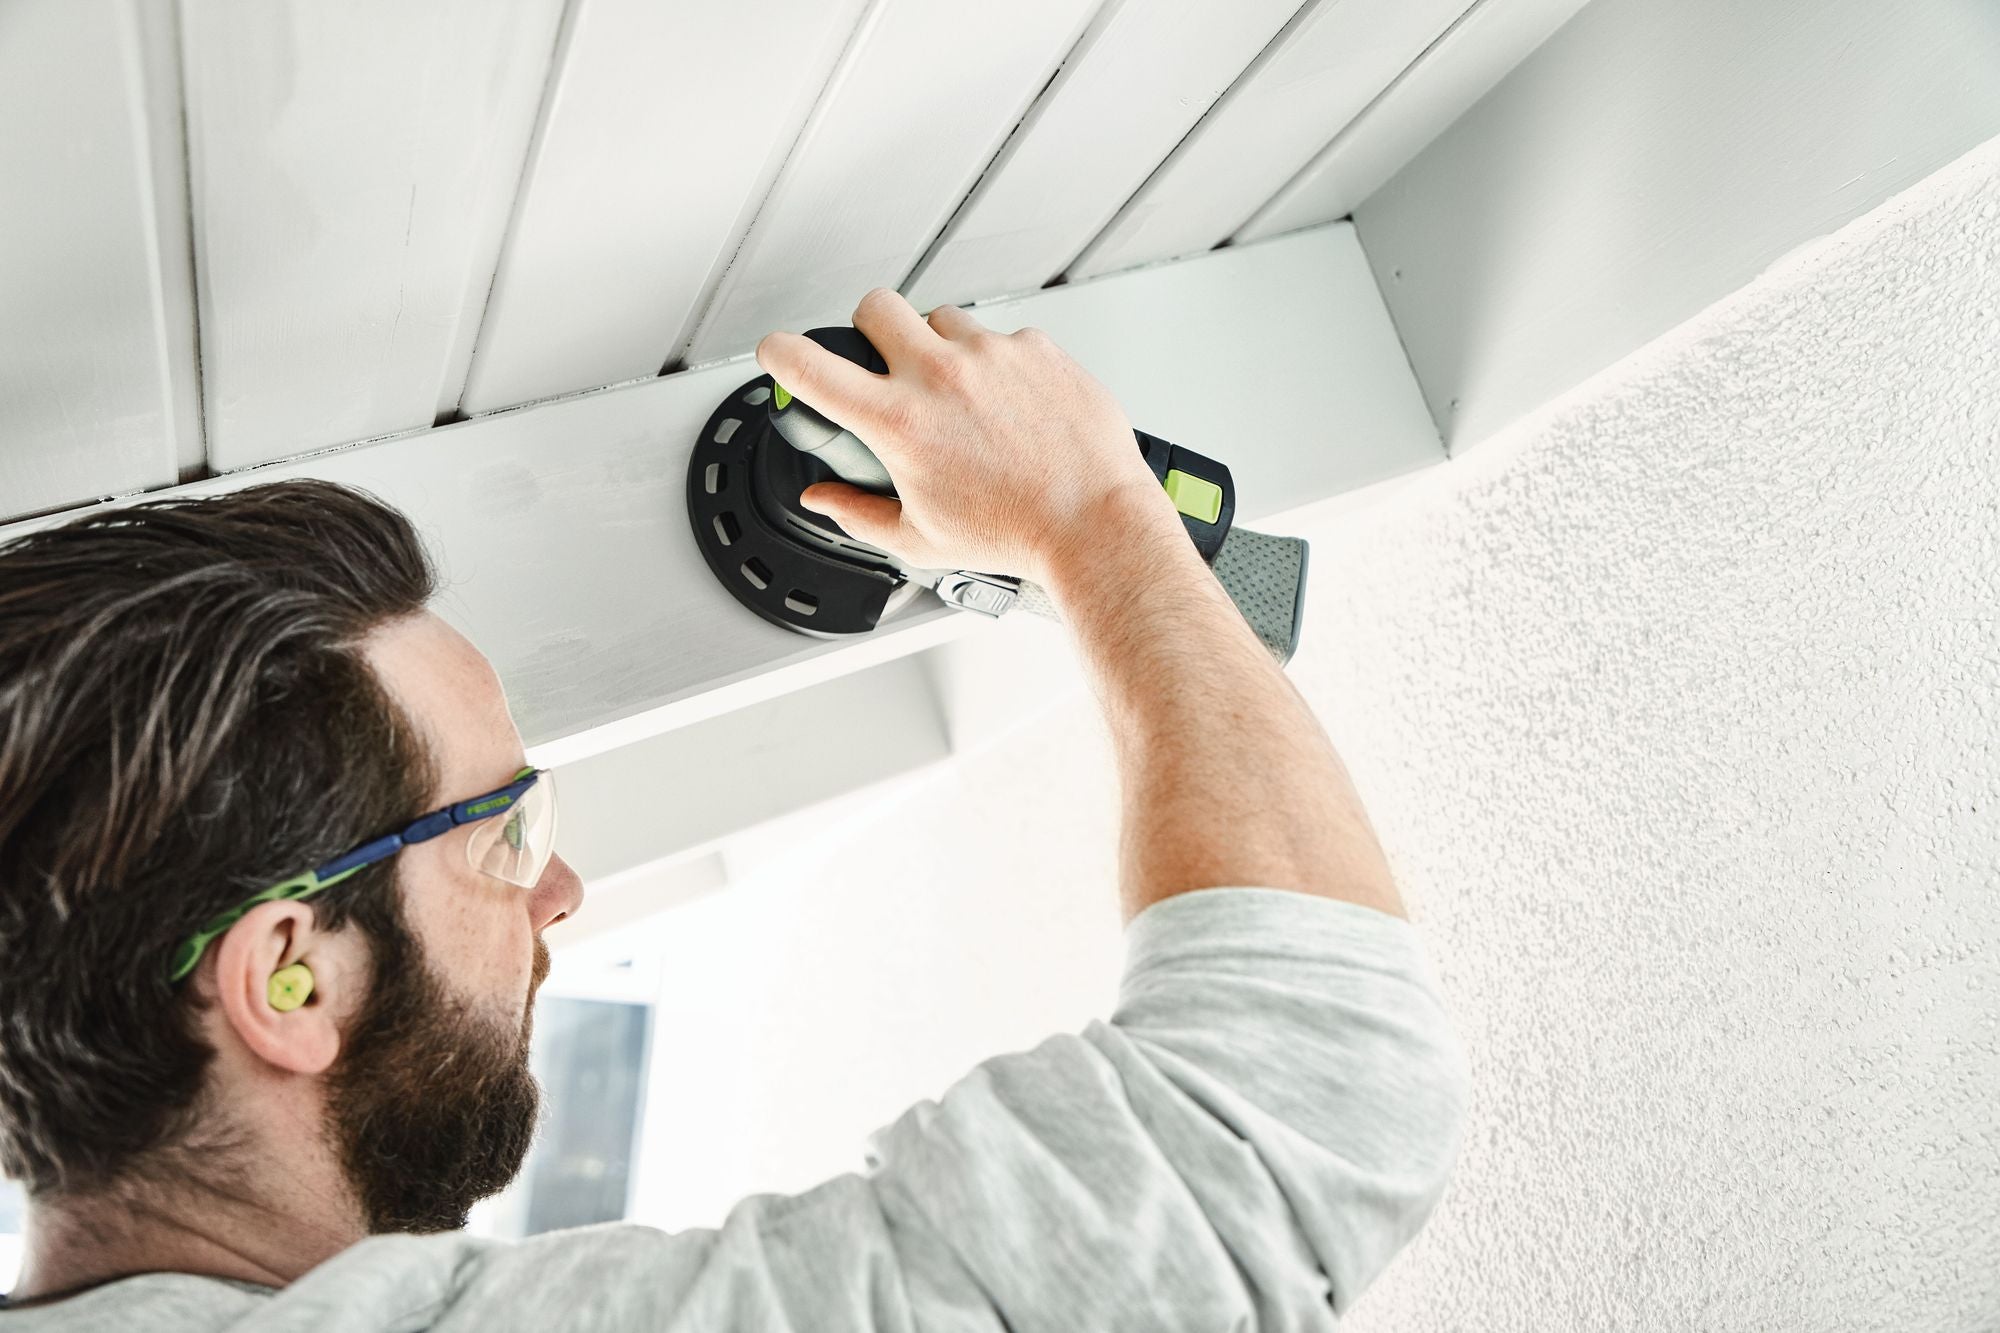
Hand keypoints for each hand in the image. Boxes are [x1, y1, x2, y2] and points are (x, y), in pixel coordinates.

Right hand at [753, 288, 1177, 586]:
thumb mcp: (920, 538)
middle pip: (875, 306)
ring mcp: (992, 355)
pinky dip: (998, 364)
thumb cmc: (1017, 534)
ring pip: (943, 318)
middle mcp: (941, 376)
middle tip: (885, 361)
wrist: (1094, 523)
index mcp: (899, 422)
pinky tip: (1011, 405)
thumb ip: (857, 514)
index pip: (810, 367)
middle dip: (870, 328)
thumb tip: (823, 500)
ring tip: (963, 395)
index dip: (779, 352)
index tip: (776, 352)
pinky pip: (1002, 338)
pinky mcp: (1036, 348)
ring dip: (940, 346)